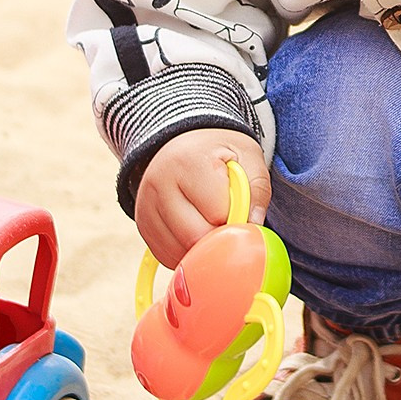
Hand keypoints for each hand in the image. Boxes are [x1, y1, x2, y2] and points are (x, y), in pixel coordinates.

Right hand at [132, 132, 271, 270]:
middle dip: (219, 236)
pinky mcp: (143, 225)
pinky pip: (168, 256)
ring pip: (180, 250)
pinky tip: (196, 229)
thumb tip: (254, 227)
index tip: (239, 205)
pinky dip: (187, 252)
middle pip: (195, 236)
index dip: (235, 216)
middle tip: (227, 218)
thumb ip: (257, 191)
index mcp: (188, 162)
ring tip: (211, 220)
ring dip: (203, 247)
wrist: (184, 143)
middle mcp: (159, 183)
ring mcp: (146, 206)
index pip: (217, 212)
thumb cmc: (218, 153)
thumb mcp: (248, 158)